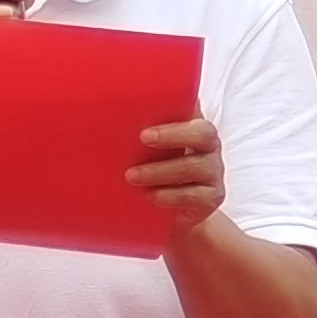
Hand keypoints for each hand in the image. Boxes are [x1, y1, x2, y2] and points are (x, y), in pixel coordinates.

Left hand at [126, 113, 227, 234]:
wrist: (172, 214)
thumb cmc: (156, 174)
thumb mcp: (148, 151)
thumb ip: (140, 135)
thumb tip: (102, 116)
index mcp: (194, 126)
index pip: (194, 107)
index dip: (181, 103)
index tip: (153, 107)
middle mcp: (209, 146)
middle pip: (203, 133)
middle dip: (172, 135)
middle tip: (142, 138)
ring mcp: (214, 171)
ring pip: (194, 166)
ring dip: (160, 171)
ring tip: (132, 176)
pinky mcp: (213, 196)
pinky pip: (194, 195)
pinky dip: (171, 195)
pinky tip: (151, 196)